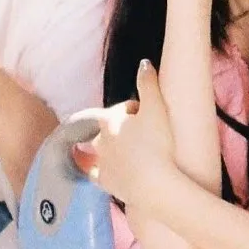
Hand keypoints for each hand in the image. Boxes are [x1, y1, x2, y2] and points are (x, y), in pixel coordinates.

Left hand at [74, 61, 176, 206]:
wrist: (156, 186)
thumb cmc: (157, 145)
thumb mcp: (156, 108)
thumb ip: (148, 83)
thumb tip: (144, 62)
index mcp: (109, 121)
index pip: (120, 110)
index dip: (134, 110)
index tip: (148, 114)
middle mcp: (100, 140)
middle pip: (106, 129)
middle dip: (117, 128)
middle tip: (137, 133)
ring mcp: (101, 162)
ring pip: (95, 149)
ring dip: (101, 146)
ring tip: (110, 148)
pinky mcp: (105, 182)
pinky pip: (93, 173)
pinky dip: (90, 168)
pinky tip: (91, 168)